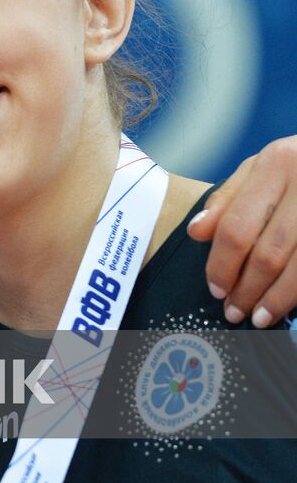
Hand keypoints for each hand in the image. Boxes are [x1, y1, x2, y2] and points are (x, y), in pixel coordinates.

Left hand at [190, 136, 296, 327]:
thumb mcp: (260, 168)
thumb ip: (227, 199)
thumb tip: (196, 233)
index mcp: (276, 164)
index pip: (237, 226)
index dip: (222, 265)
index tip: (215, 290)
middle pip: (269, 252)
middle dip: (248, 289)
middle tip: (233, 311)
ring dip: (277, 299)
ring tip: (259, 318)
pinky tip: (288, 305)